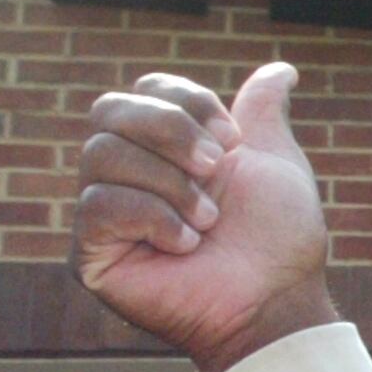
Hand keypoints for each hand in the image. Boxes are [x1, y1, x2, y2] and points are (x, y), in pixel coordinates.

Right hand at [73, 62, 339, 371]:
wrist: (276, 301)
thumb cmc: (278, 240)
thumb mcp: (274, 161)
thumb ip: (263, 114)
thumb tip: (282, 70)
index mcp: (164, 148)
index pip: (145, 89)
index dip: (187, 102)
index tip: (232, 140)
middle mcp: (126, 174)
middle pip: (109, 110)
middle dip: (170, 132)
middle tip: (213, 168)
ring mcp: (103, 214)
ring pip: (101, 155)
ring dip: (169, 183)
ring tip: (208, 219)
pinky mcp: (89, 254)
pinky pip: (98, 205)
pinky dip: (152, 217)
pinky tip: (187, 245)